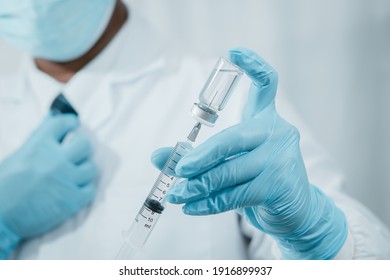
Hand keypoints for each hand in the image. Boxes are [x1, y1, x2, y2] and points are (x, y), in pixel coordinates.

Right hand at [0, 114, 96, 256]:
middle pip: (85, 144)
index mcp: (39, 145)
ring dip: (84, 170)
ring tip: (74, 175)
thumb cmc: (4, 186)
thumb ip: (39, 142)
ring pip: (91, 167)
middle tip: (77, 152)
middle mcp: (56, 159)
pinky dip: (84, 189)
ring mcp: (67, 179)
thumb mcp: (18, 156)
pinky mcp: (73, 200)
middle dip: (81, 147)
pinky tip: (75, 190)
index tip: (74, 124)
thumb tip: (57, 128)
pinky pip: (91, 189)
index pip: (63, 123)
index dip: (70, 122)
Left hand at [151, 48, 346, 258]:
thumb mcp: (230, 159)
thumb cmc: (259, 177)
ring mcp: (280, 159)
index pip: (268, 84)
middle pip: (232, 138)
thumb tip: (157, 157)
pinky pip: (236, 195)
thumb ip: (196, 156)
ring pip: (230, 171)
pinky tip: (191, 207)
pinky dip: (210, 203)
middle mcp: (277, 133)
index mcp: (266, 119)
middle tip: (178, 169)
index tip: (234, 52)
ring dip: (199, 185)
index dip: (254, 65)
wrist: (294, 208)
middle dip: (200, 157)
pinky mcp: (279, 185)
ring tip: (177, 195)